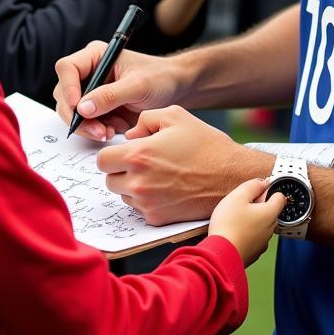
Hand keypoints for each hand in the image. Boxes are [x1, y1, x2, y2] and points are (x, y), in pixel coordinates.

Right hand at [54, 40, 181, 140]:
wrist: (174, 90)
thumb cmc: (159, 78)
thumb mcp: (138, 85)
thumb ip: (110, 96)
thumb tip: (82, 108)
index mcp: (95, 56)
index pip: (67, 68)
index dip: (68, 87)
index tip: (78, 106)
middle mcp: (88, 72)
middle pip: (64, 94)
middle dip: (78, 116)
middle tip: (99, 130)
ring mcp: (91, 91)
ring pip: (72, 112)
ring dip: (87, 126)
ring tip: (110, 131)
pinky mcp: (96, 108)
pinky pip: (85, 122)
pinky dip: (96, 130)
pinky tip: (114, 130)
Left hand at [96, 105, 270, 224]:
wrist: (231, 176)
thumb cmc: (205, 145)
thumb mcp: (175, 116)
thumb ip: (144, 120)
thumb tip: (129, 136)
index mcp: (139, 155)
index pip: (101, 160)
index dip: (112, 154)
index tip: (126, 151)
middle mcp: (139, 182)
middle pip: (109, 180)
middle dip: (121, 170)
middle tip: (142, 163)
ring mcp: (147, 203)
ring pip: (122, 195)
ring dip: (132, 186)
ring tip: (158, 174)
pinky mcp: (157, 218)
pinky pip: (138, 209)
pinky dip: (145, 200)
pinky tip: (165, 187)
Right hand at [209, 178, 285, 266]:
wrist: (221, 255)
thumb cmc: (228, 225)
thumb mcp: (238, 196)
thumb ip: (253, 186)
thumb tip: (264, 182)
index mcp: (270, 214)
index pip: (280, 197)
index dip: (269, 191)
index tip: (256, 191)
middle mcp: (270, 230)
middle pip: (270, 212)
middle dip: (258, 206)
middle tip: (240, 206)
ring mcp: (262, 243)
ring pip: (261, 226)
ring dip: (252, 220)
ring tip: (234, 220)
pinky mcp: (253, 253)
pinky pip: (254, 238)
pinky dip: (247, 234)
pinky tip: (234, 232)